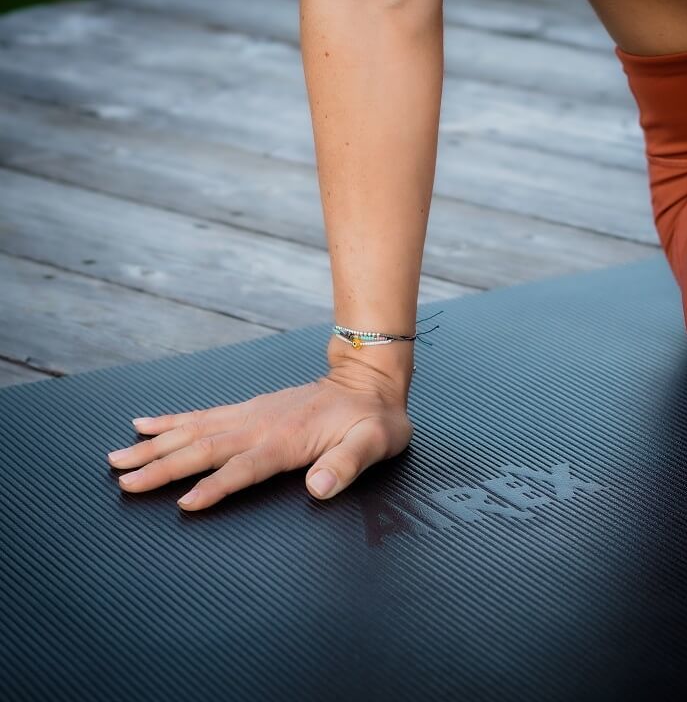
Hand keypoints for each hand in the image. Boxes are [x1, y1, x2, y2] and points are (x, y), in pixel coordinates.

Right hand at [106, 362, 413, 510]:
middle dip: (163, 466)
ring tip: (118, 455)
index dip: (215, 486)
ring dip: (156, 444)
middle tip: (124, 481)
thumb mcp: (374, 443)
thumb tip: (319, 488)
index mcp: (288, 439)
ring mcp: (252, 413)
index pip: (244, 467)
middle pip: (204, 448)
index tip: (183, 502)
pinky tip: (147, 424)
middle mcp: (261, 424)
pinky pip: (203, 414)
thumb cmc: (373, 417)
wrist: (367, 377)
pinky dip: (172, 420)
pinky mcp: (249, 408)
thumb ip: (347, 465)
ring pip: (194, 431)